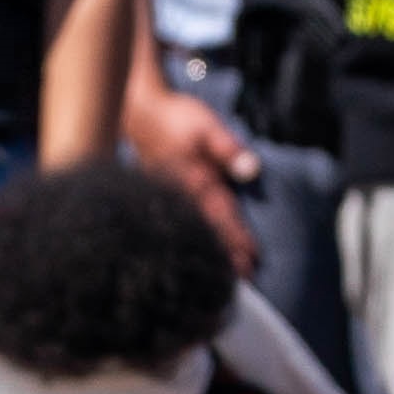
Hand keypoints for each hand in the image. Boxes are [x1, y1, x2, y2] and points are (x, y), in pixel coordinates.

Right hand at [119, 69, 262, 276]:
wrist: (141, 115)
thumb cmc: (178, 120)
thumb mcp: (208, 127)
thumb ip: (229, 149)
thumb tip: (251, 169)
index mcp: (196, 181)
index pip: (223, 215)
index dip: (238, 238)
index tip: (253, 258)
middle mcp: (182, 196)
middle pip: (208, 232)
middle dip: (226, 256)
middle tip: (245, 279)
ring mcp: (170, 199)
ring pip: (194, 231)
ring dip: (211, 253)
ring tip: (228, 276)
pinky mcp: (163, 198)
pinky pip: (182, 224)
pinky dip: (194, 240)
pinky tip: (199, 254)